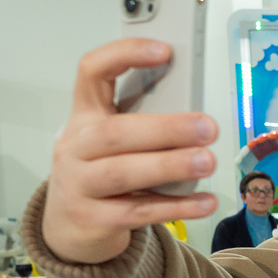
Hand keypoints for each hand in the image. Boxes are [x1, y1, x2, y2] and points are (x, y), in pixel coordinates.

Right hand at [42, 39, 218, 264]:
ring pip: (125, 173)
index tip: (165, 51)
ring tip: (207, 162)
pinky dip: (176, 207)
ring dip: (170, 166)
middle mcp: (76, 147)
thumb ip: (144, 125)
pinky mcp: (94, 219)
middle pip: (117, 132)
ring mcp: (80, 185)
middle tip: (207, 127)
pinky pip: (139, 211)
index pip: (92, 71)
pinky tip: (206, 201)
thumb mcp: (113, 143)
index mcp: (84, 115)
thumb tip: (197, 118)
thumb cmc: (101, 172)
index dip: (125, 54)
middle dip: (166, 128)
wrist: (69, 227)